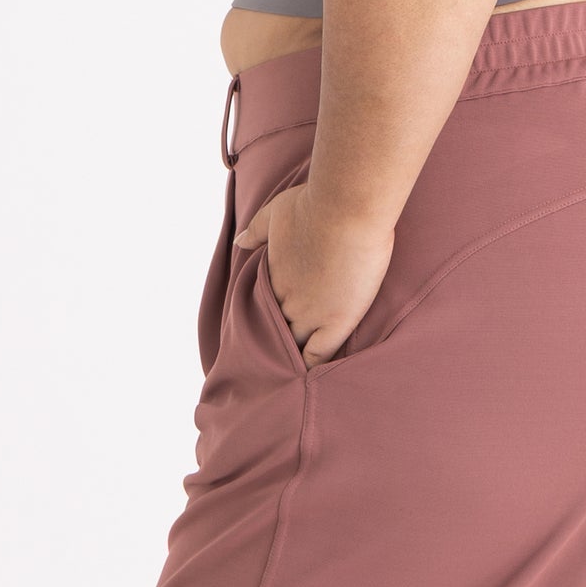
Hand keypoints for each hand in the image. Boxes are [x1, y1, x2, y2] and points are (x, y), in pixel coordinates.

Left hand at [235, 179, 393, 362]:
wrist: (347, 209)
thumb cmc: (314, 205)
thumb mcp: (276, 212)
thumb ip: (256, 230)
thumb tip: (239, 241)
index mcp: (272, 276)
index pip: (261, 308)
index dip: (264, 319)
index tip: (265, 328)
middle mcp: (285, 299)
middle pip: (273, 331)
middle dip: (272, 344)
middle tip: (271, 362)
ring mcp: (310, 313)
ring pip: (293, 346)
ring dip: (291, 359)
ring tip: (288, 380)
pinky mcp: (336, 321)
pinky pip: (319, 355)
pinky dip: (313, 367)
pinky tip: (314, 382)